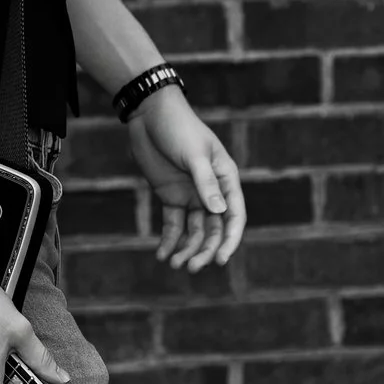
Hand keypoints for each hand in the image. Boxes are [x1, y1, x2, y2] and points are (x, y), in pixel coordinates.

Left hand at [128, 89, 245, 270]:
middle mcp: (212, 191)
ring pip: (194, 231)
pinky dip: (169, 240)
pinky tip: (162, 255)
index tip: (220, 259)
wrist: (150, 115)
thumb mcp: (193, 154)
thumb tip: (219, 212)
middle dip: (204, 250)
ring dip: (187, 249)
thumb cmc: (178, 128)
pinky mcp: (171, 197)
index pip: (234, 215)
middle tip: (192, 268)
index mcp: (226, 179)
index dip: (230, 240)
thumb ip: (205, 182)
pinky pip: (174, 224)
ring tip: (175, 264)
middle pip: (214, 229)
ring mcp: (192, 195)